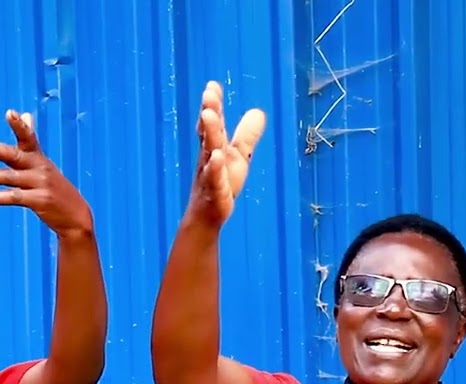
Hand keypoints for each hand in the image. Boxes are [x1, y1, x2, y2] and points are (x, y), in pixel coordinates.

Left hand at [0, 110, 92, 237]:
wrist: (76, 216)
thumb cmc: (55, 187)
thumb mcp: (44, 163)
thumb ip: (30, 142)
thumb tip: (26, 114)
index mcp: (39, 158)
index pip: (28, 138)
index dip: (19, 125)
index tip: (10, 112)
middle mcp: (40, 168)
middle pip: (15, 156)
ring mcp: (40, 184)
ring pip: (9, 178)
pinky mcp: (39, 201)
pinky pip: (13, 198)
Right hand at [185, 81, 265, 227]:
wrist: (207, 215)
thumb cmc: (221, 183)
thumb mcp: (238, 156)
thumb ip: (246, 135)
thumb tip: (258, 111)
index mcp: (215, 146)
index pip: (214, 122)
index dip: (213, 104)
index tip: (212, 85)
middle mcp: (209, 157)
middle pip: (209, 132)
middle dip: (209, 113)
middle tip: (208, 95)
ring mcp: (209, 174)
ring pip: (208, 151)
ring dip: (209, 133)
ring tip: (208, 115)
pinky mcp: (214, 193)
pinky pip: (213, 179)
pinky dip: (214, 167)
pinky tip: (217, 156)